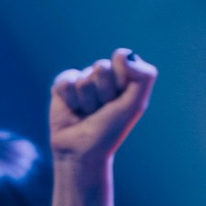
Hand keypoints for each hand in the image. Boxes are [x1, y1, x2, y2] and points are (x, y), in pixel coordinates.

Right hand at [48, 48, 154, 198]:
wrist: (82, 151)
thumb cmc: (111, 129)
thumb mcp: (135, 104)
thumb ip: (144, 76)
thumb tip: (122, 54)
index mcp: (123, 75)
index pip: (121, 57)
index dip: (121, 78)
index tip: (121, 98)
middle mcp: (102, 75)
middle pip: (101, 67)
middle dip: (103, 92)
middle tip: (103, 109)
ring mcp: (82, 80)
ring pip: (84, 78)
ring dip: (87, 101)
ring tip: (88, 113)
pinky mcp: (62, 87)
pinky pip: (66, 82)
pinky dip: (71, 100)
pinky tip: (73, 110)